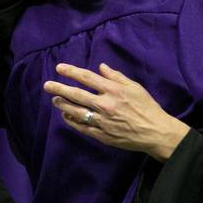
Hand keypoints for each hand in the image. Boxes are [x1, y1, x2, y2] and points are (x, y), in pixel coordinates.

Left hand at [44, 62, 188, 161]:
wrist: (155, 132)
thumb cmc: (147, 107)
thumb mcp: (135, 87)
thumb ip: (116, 77)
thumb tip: (101, 67)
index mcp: (113, 90)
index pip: (87, 78)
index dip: (72, 72)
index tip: (59, 68)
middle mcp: (105, 104)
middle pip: (77, 94)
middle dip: (59, 89)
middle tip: (47, 85)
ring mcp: (102, 121)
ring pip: (76, 112)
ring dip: (63, 105)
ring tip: (54, 100)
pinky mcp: (102, 135)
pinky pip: (82, 127)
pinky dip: (72, 121)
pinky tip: (66, 116)